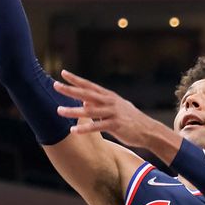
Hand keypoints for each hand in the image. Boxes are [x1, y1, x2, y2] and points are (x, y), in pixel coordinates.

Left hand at [53, 70, 169, 148]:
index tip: (63, 73)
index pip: (89, 85)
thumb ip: (99, 105)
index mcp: (108, 96)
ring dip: (74, 110)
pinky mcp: (116, 125)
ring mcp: (113, 113)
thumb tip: (84, 102)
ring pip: (90, 111)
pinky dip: (85, 128)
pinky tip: (73, 130)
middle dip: (71, 90)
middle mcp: (110, 102)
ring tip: (59, 110)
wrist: (148, 130)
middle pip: (87, 94)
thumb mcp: (114, 108)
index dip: (76, 79)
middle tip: (56, 86)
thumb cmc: (129, 119)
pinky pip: (97, 127)